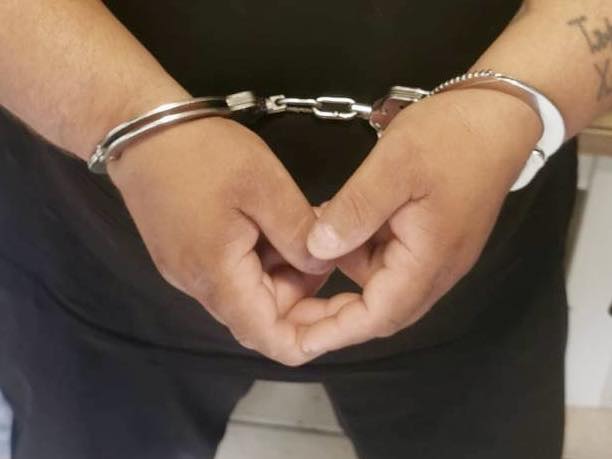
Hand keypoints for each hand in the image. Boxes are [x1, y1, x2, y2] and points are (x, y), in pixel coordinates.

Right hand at [107, 116, 333, 365]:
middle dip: (302, 293)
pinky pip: (230, 275)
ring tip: (301, 229)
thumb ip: (298, 234)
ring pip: (247, 294)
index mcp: (217, 277)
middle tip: (326, 251)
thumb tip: (323, 266)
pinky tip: (271, 225)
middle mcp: (197, 286)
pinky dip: (259, 261)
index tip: (344, 314)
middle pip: (261, 317)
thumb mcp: (265, 186)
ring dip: (282, 274)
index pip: (269, 339)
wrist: (138, 126)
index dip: (311, 340)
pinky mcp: (183, 254)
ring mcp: (186, 271)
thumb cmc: (203, 152)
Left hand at [288, 88, 541, 354]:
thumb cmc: (449, 138)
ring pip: (381, 282)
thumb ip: (355, 211)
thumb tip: (316, 250)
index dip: (336, 331)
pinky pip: (389, 258)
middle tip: (289, 305)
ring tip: (306, 247)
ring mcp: (435, 254)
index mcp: (428, 260)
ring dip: (343, 273)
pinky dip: (359, 250)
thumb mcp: (393, 167)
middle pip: (381, 309)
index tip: (297, 341)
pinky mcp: (431, 238)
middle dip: (334, 314)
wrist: (498, 115)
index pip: (379, 315)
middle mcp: (435, 269)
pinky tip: (338, 222)